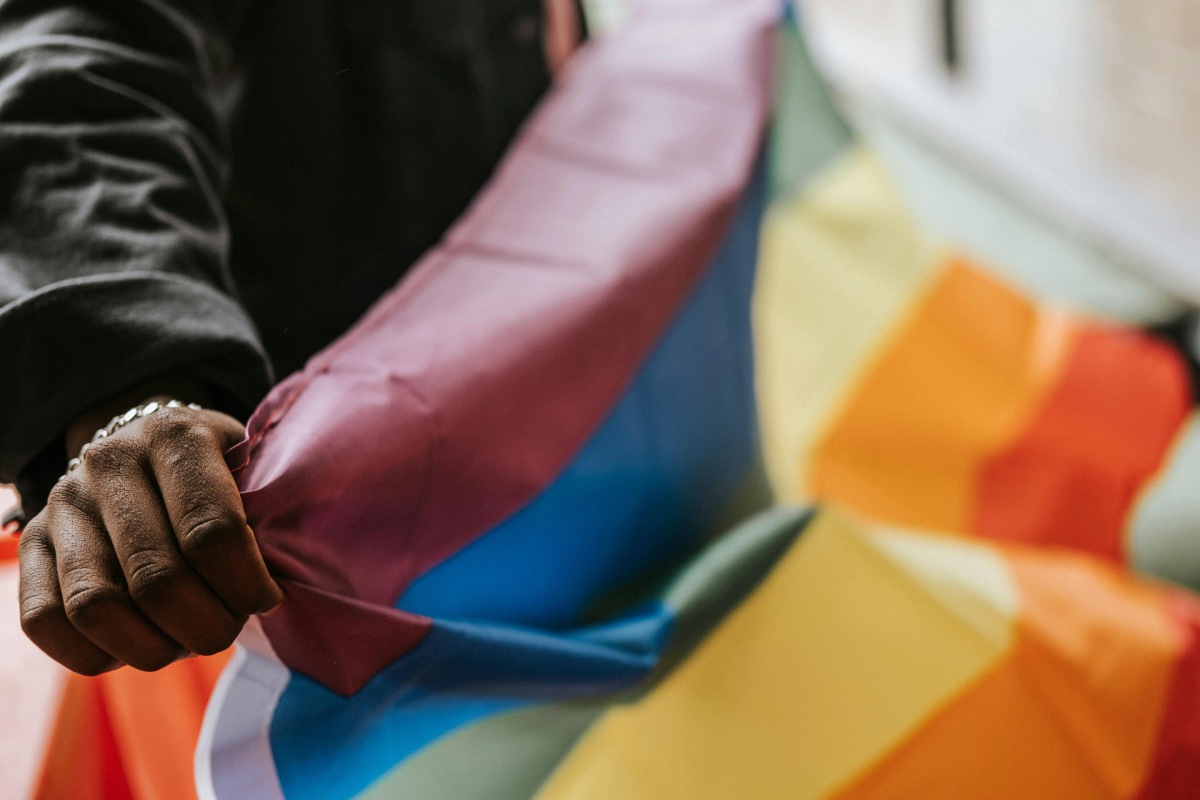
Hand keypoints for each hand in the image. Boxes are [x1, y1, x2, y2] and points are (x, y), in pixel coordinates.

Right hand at [18, 397, 282, 674]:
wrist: (143, 443)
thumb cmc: (220, 470)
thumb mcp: (253, 465)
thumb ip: (270, 511)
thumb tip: (293, 584)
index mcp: (175, 435)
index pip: (211, 531)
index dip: (245, 584)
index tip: (267, 601)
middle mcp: (108, 462)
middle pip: (157, 578)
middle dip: (206, 625)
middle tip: (229, 629)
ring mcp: (62, 503)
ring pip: (97, 606)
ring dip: (153, 646)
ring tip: (186, 641)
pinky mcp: (28, 541)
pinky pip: (44, 620)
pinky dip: (96, 653)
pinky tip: (138, 645)